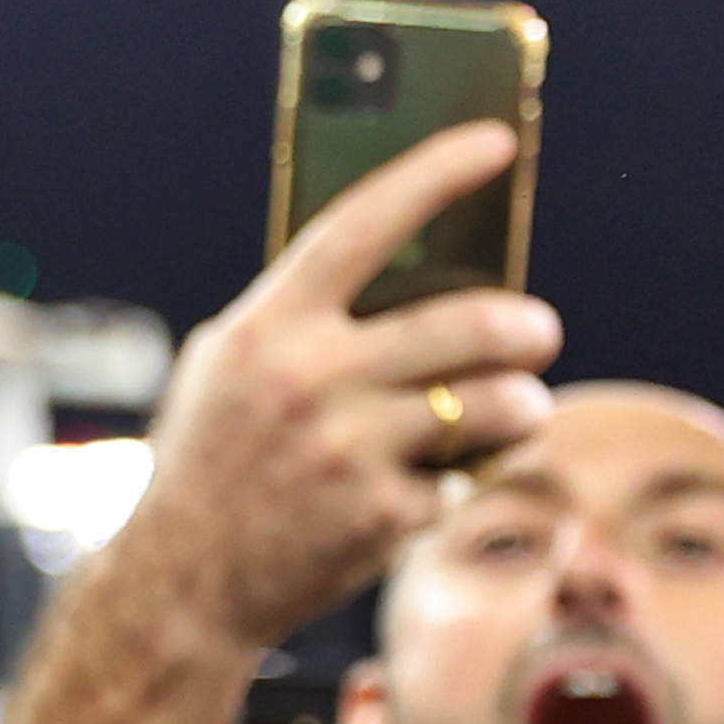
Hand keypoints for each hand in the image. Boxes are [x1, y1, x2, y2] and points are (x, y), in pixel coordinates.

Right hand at [103, 124, 560, 662]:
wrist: (184, 581)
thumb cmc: (220, 460)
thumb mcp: (234, 367)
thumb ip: (307, 318)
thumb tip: (414, 272)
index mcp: (270, 324)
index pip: (364, 223)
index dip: (434, 175)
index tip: (495, 142)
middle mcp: (311, 378)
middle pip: (464, 324)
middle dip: (524, 326)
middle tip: (540, 329)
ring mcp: (350, 449)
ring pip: (492, 406)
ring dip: (524, 405)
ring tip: (520, 406)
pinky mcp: (382, 516)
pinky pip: (465, 482)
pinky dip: (463, 483)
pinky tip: (435, 486)